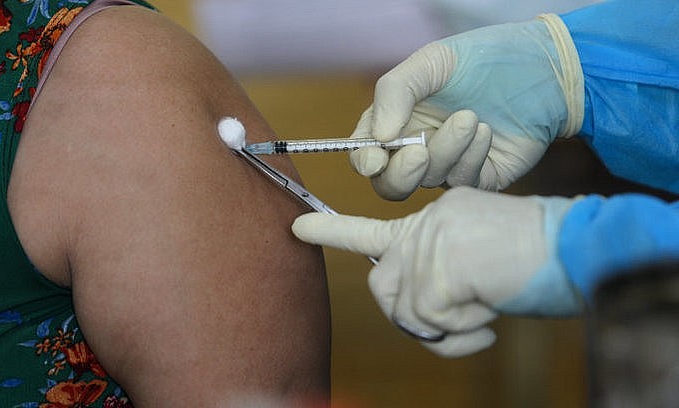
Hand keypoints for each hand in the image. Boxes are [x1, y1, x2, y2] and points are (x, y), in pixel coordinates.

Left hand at [292, 187, 582, 356]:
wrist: (571, 247)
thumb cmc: (530, 258)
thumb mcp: (473, 263)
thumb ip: (435, 277)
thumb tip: (416, 313)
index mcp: (431, 222)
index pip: (368, 230)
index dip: (331, 230)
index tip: (297, 226)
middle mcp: (423, 226)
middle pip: (383, 289)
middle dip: (412, 316)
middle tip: (458, 319)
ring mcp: (427, 245)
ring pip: (403, 311)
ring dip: (442, 327)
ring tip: (479, 313)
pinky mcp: (437, 269)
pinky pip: (430, 325)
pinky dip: (460, 336)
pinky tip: (487, 317)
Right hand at [350, 14, 582, 199]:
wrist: (545, 69)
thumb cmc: (484, 59)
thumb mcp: (432, 62)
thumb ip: (395, 92)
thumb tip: (378, 136)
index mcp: (396, 120)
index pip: (366, 152)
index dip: (365, 161)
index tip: (375, 159)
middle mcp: (417, 147)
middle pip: (390, 183)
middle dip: (402, 173)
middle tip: (421, 152)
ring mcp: (448, 165)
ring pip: (429, 181)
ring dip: (447, 151)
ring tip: (471, 118)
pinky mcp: (479, 177)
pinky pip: (463, 182)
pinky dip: (471, 158)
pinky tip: (487, 131)